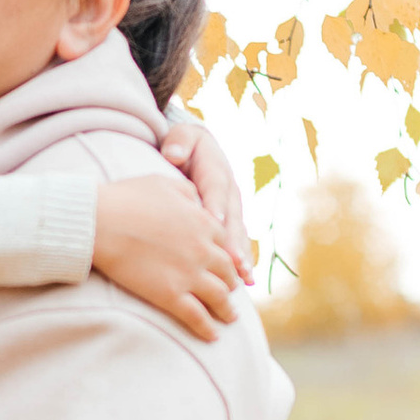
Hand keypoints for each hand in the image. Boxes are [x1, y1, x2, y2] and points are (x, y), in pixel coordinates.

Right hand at [92, 172, 239, 341]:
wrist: (99, 222)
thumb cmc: (126, 198)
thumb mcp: (164, 183)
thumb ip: (189, 192)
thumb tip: (199, 201)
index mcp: (204, 223)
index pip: (227, 246)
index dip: (230, 258)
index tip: (230, 267)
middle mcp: (204, 250)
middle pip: (228, 273)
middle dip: (231, 284)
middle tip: (230, 293)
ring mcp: (189, 274)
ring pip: (220, 297)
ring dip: (228, 310)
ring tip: (230, 318)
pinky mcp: (171, 295)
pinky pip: (197, 317)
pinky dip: (208, 329)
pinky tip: (213, 336)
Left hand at [159, 111, 253, 275]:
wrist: (198, 149)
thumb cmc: (184, 146)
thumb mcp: (181, 137)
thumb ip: (179, 142)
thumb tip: (174, 153)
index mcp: (216, 170)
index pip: (215, 188)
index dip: (215, 205)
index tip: (213, 221)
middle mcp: (230, 192)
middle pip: (232, 219)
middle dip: (234, 241)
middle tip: (233, 262)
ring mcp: (233, 209)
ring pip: (238, 234)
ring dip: (242, 256)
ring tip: (243, 276)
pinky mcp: (232, 223)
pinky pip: (238, 243)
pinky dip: (242, 261)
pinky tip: (246, 281)